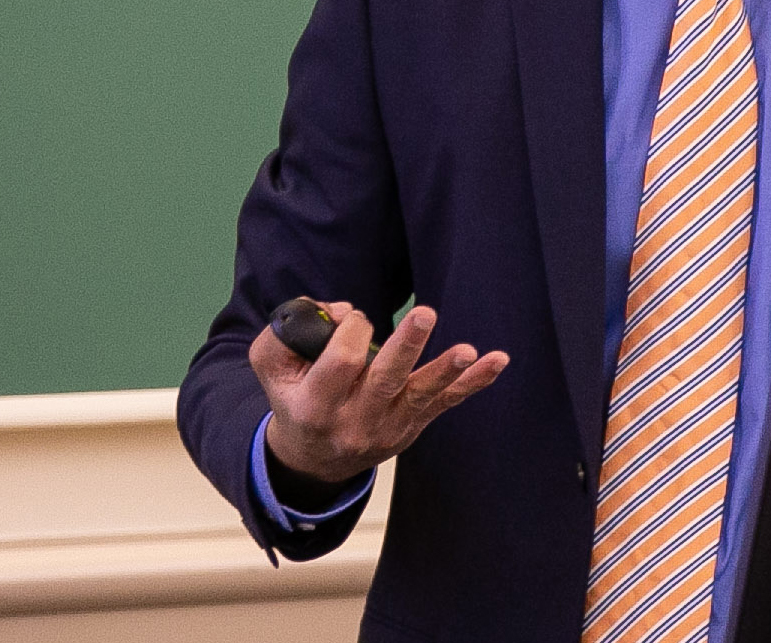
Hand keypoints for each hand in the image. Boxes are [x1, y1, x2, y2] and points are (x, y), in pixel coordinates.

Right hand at [250, 300, 507, 488]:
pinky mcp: (414, 425)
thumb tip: (342, 311)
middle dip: (406, 346)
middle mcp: (355, 419)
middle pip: (384, 379)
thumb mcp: (272, 366)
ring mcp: (388, 426)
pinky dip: (474, 383)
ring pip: (420, 395)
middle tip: (425, 314)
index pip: (342, 360)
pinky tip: (498, 361)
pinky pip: (446, 402)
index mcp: (316, 405)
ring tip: (469, 351)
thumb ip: (291, 331)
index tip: (351, 317)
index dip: (351, 329)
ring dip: (446, 371)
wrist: (314, 459)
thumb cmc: (295, 398)